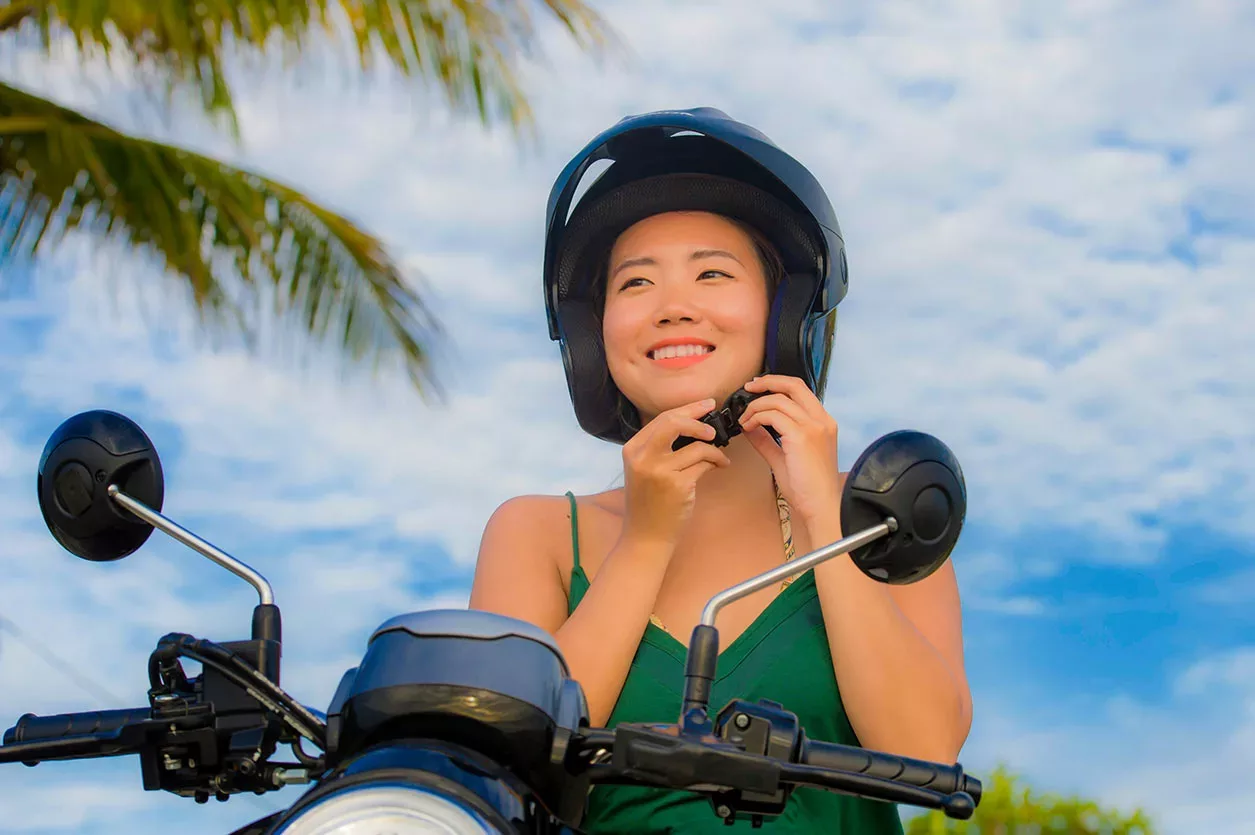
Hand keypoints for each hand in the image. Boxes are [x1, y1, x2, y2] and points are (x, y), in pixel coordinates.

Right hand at [622, 398, 732, 547]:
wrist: (645, 536)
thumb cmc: (649, 502)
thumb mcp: (644, 469)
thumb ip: (660, 446)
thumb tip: (693, 422)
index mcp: (632, 449)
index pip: (662, 418)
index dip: (688, 409)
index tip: (706, 404)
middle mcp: (643, 457)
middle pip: (674, 422)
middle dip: (699, 418)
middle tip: (715, 425)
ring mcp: (659, 471)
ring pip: (696, 446)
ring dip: (714, 449)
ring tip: (720, 456)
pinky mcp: (677, 485)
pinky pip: (704, 464)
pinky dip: (716, 462)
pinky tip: (719, 466)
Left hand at [739, 375, 842, 529]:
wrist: (820, 506)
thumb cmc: (807, 488)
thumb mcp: (783, 458)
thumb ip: (767, 440)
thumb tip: (750, 427)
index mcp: (823, 422)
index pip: (800, 390)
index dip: (777, 384)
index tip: (757, 389)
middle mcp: (821, 420)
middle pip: (793, 385)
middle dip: (767, 382)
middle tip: (748, 388)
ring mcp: (814, 426)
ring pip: (779, 399)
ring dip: (756, 406)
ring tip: (744, 420)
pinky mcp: (802, 436)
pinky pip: (773, 415)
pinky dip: (757, 418)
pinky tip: (748, 428)